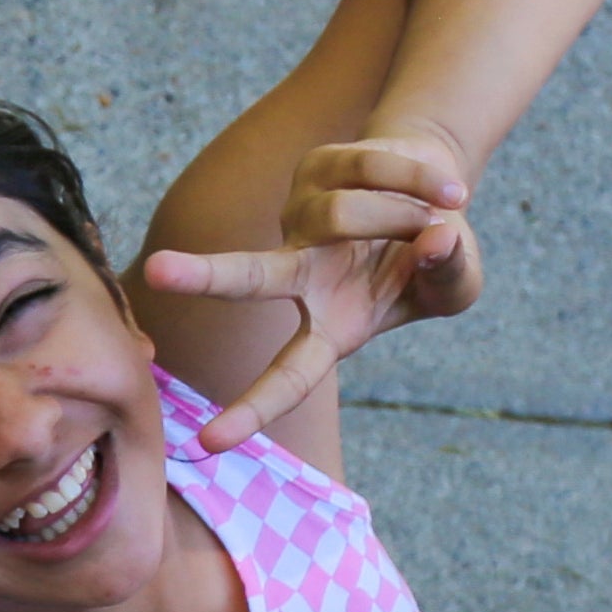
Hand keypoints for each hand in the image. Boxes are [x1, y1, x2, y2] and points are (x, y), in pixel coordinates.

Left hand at [139, 122, 480, 451]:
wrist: (439, 188)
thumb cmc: (437, 255)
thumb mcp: (455, 285)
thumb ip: (449, 273)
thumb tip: (434, 239)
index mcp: (331, 325)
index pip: (288, 374)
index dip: (253, 409)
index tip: (207, 443)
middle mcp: (303, 273)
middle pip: (250, 276)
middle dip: (204, 275)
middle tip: (155, 270)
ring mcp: (302, 217)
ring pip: (344, 215)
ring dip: (405, 213)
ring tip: (442, 211)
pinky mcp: (316, 168)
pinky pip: (369, 170)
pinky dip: (419, 180)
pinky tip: (445, 188)